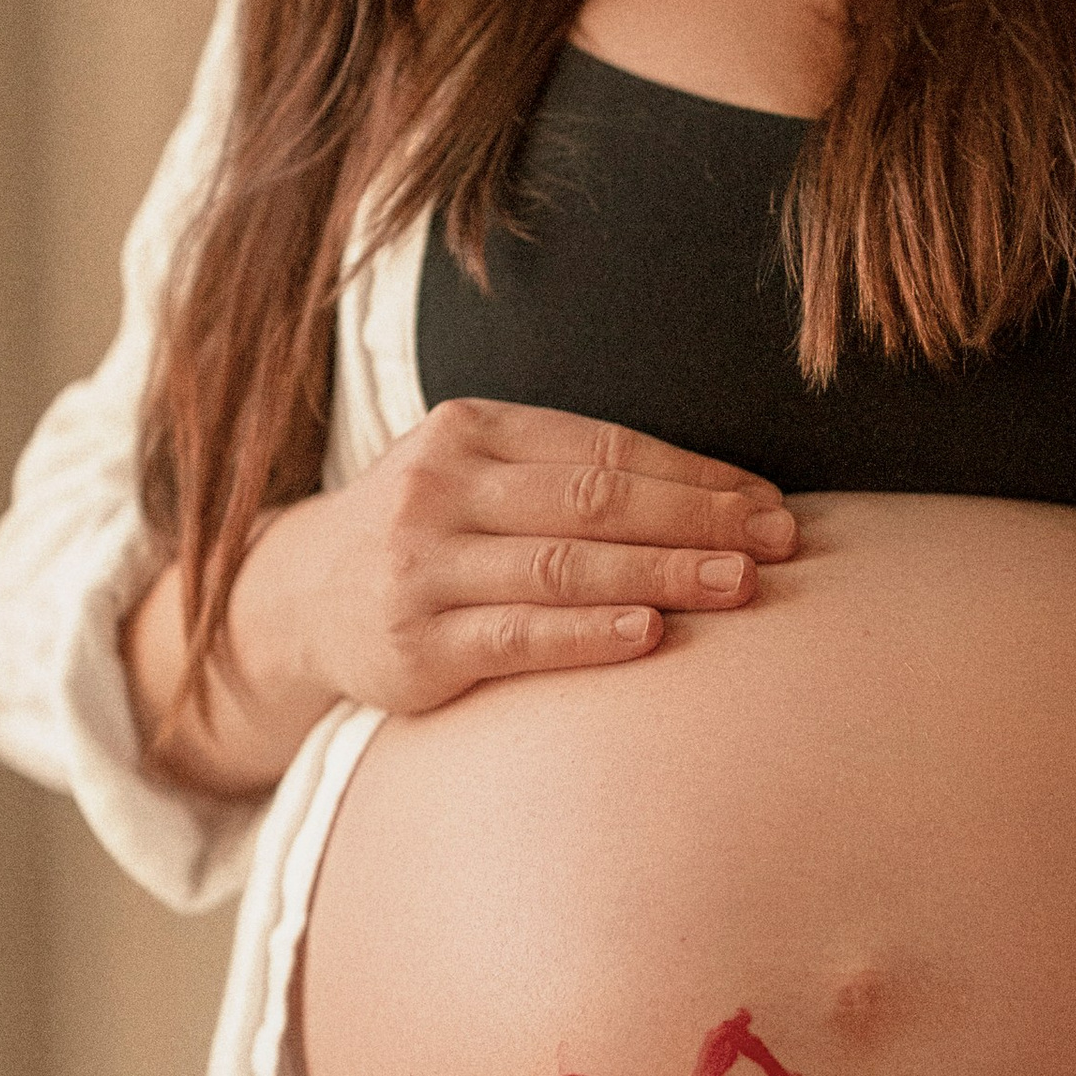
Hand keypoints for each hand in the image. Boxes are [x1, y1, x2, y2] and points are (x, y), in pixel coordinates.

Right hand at [128, 401, 798, 794]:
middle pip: (595, 500)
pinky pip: (518, 635)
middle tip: (778, 542)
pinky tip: (650, 632)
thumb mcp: (478, 475)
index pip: (607, 450)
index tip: (768, 504)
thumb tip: (722, 499)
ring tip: (740, 584)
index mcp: (472, 430)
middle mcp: (441, 488)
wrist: (297, 599)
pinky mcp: (414, 644)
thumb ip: (571, 475)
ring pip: (564, 564)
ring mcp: (421, 566)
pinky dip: (589, 632)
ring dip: (663, 573)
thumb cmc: (428, 534)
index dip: (696, 476)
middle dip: (697, 520)